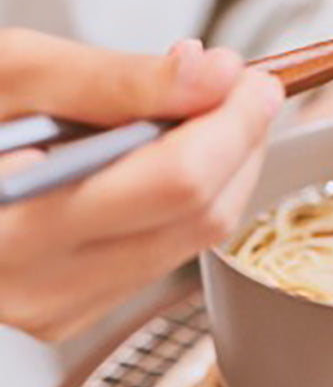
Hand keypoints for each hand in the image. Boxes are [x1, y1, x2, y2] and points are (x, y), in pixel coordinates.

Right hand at [0, 29, 284, 339]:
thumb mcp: (11, 72)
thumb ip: (115, 78)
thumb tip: (214, 75)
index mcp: (5, 222)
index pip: (171, 182)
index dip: (231, 127)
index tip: (254, 80)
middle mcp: (32, 283)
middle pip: (197, 217)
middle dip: (240, 145)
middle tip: (248, 90)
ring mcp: (54, 308)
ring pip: (192, 242)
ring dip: (223, 174)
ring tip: (209, 117)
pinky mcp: (70, 313)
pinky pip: (162, 257)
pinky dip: (187, 204)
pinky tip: (171, 161)